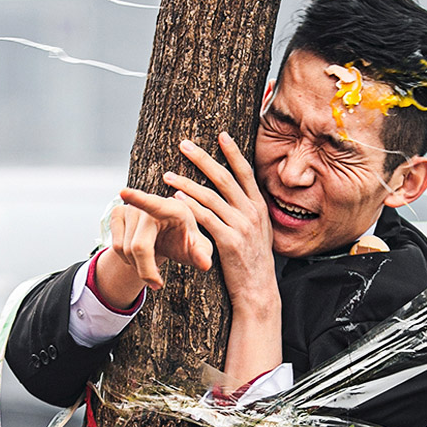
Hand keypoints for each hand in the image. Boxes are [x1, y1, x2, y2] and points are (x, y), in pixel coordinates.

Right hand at [109, 188, 213, 289]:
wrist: (168, 236)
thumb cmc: (185, 240)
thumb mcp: (199, 249)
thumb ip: (203, 256)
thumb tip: (205, 264)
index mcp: (173, 209)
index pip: (154, 205)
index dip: (138, 198)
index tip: (124, 192)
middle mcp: (148, 205)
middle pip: (139, 246)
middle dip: (146, 271)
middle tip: (157, 285)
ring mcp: (130, 208)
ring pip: (125, 249)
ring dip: (137, 267)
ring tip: (152, 265)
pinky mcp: (117, 214)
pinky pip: (115, 247)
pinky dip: (126, 260)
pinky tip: (139, 257)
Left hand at [163, 133, 277, 310]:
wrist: (258, 291)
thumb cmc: (253, 263)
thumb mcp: (259, 233)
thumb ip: (249, 212)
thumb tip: (236, 195)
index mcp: (260, 207)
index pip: (246, 172)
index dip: (234, 152)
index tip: (221, 134)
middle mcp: (253, 213)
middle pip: (225, 178)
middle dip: (203, 158)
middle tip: (183, 144)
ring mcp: (241, 227)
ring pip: (210, 196)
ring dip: (186, 182)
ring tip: (167, 174)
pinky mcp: (228, 241)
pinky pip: (205, 218)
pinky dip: (189, 205)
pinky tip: (175, 198)